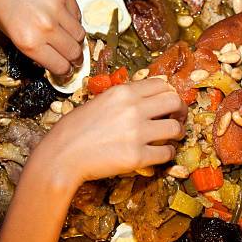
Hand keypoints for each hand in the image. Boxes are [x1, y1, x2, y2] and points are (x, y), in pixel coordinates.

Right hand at [27, 79, 186, 192]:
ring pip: (175, 128)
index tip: (170, 103)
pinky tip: (161, 153)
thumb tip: (145, 100)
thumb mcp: (99, 101)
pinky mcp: (137, 156)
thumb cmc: (74, 130)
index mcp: (123, 92)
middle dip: (180, 110)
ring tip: (173, 137)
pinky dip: (168, 153)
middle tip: (178, 118)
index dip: (170, 94)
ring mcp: (137, 133)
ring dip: (178, 133)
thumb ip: (123, 99)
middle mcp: (133, 109)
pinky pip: (166, 153)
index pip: (161, 85)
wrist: (61, 156)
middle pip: (174, 102)